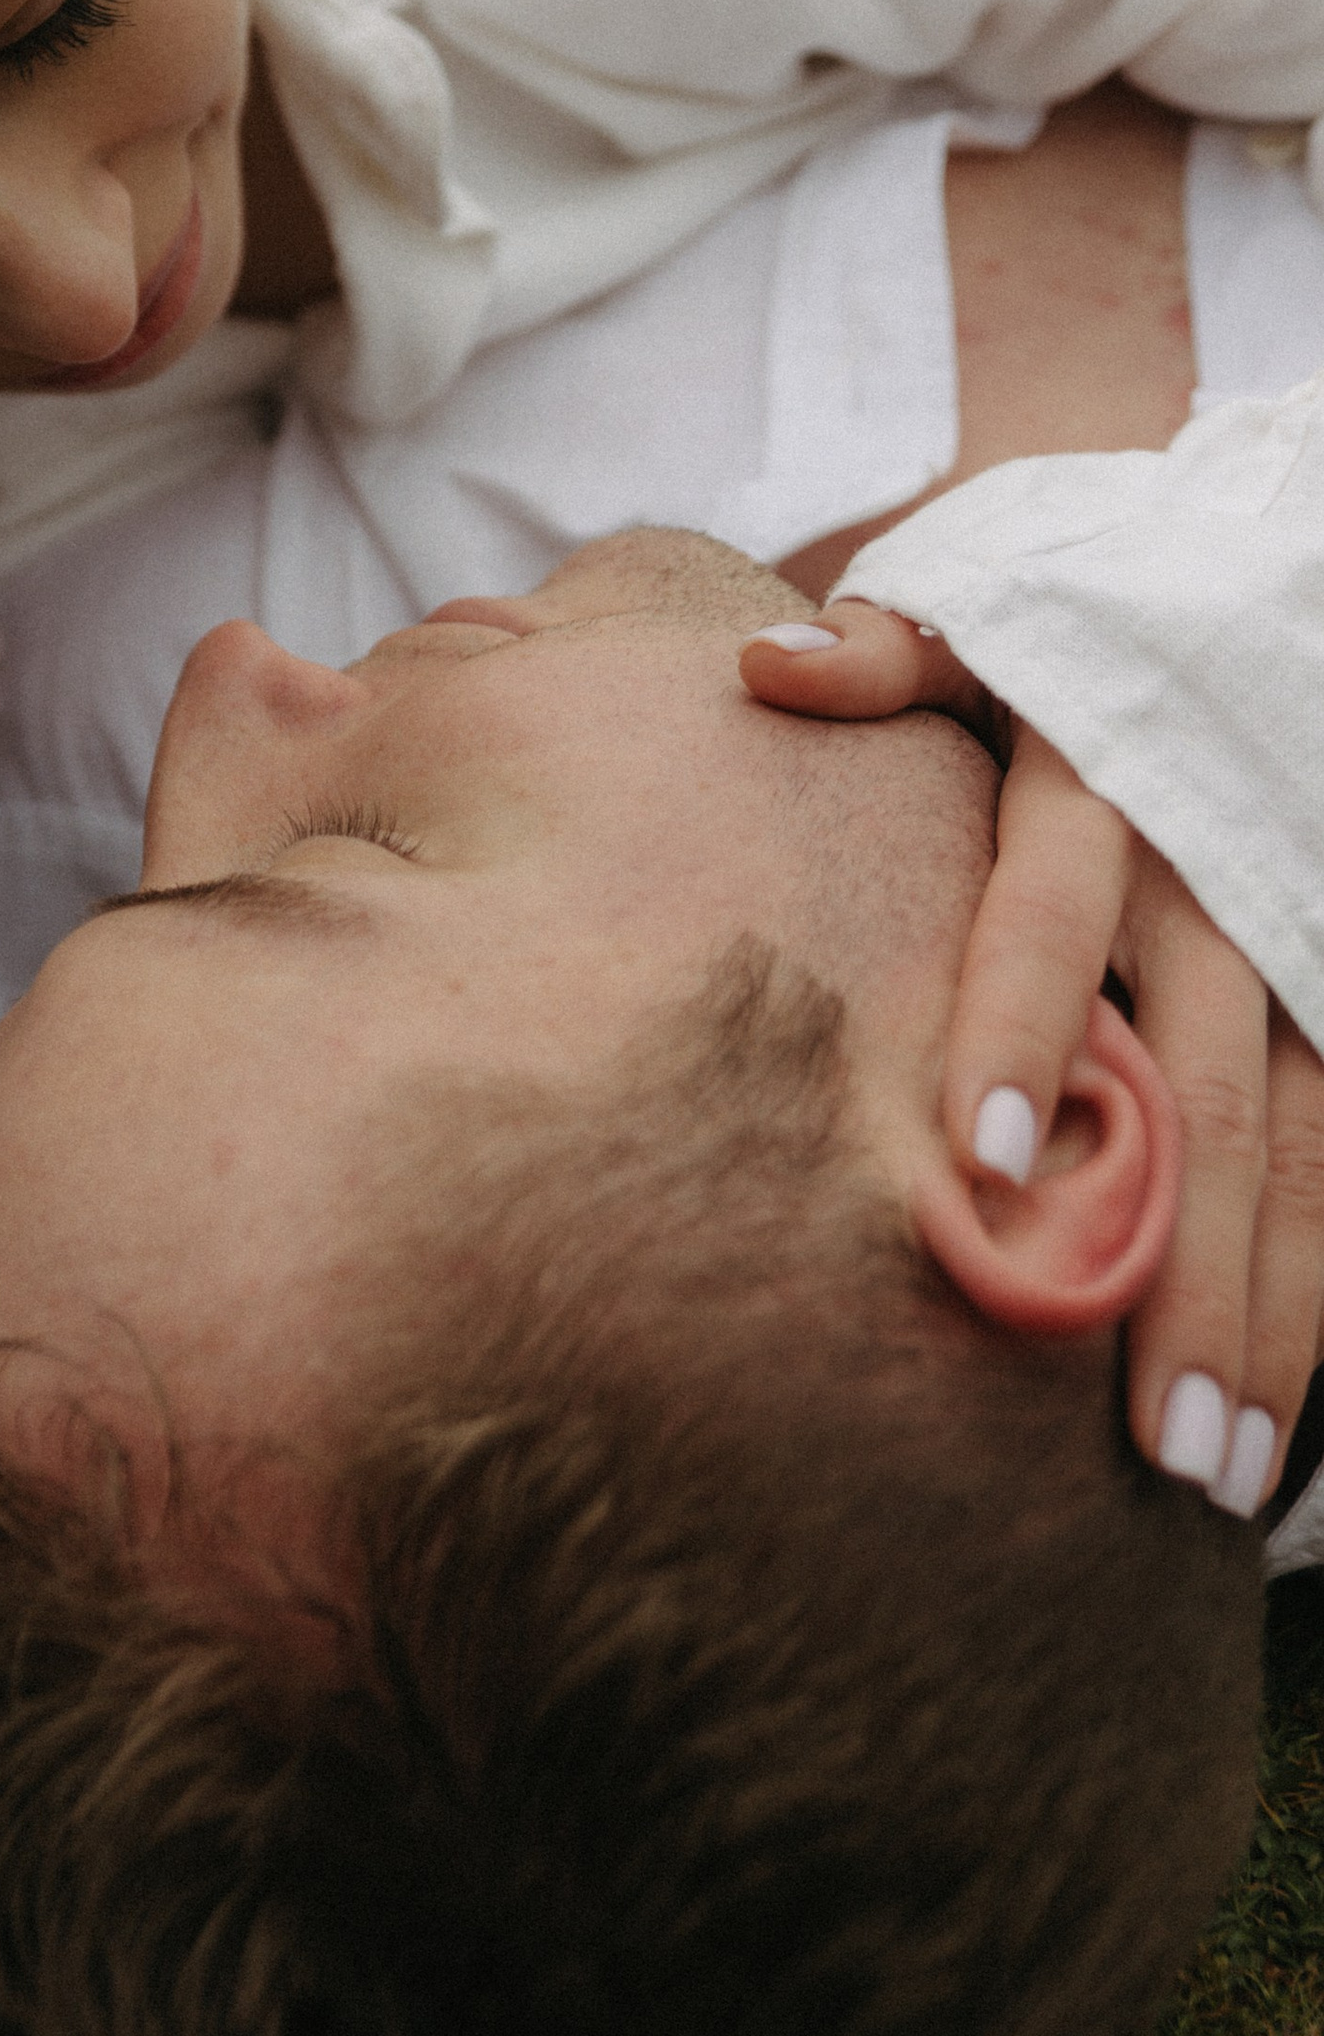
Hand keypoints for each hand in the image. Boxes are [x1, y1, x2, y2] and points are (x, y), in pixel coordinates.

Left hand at [742, 602, 1323, 1512]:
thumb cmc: (1069, 602)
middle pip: (1213, 1089)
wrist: (1244, 557)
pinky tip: (1302, 1424)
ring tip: (1224, 1479)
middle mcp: (1220, 872)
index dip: (1021, 1030)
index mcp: (1107, 777)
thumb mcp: (979, 597)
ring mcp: (1307, 932)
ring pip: (1316, 1147)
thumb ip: (885, 651)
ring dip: (1281, 1315)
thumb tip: (765, 666)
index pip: (1053, 917)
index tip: (986, 1166)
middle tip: (1149, 1445)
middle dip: (1185, 1268)